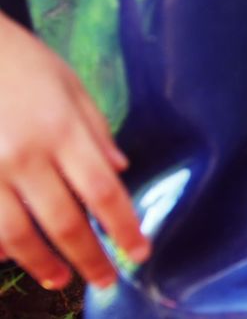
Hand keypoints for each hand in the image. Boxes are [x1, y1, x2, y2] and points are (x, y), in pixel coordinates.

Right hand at [0, 15, 148, 289]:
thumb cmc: (20, 62)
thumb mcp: (70, 86)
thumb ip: (96, 131)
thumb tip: (120, 169)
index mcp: (62, 131)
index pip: (104, 193)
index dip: (124, 229)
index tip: (140, 252)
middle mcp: (25, 156)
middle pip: (66, 223)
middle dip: (90, 257)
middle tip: (105, 279)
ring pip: (17, 235)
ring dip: (42, 264)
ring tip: (60, 278)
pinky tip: (12, 255)